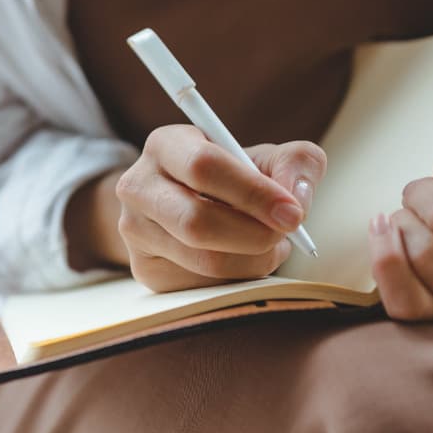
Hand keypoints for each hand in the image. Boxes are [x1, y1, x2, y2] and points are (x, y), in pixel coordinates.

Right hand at [114, 125, 325, 292]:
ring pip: (204, 261)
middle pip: (197, 222)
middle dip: (255, 234)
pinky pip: (202, 287)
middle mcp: (138, 186)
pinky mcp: (145, 270)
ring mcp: (135, 231)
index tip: (293, 213)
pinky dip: (239, 279)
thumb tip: (295, 197)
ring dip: (253, 260)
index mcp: (166, 145)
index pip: (204, 167)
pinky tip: (245, 260)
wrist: (195, 204)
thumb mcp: (269, 159)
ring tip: (270, 245)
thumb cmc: (237, 178)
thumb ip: (296, 163)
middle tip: (286, 235)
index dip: (253, 193)